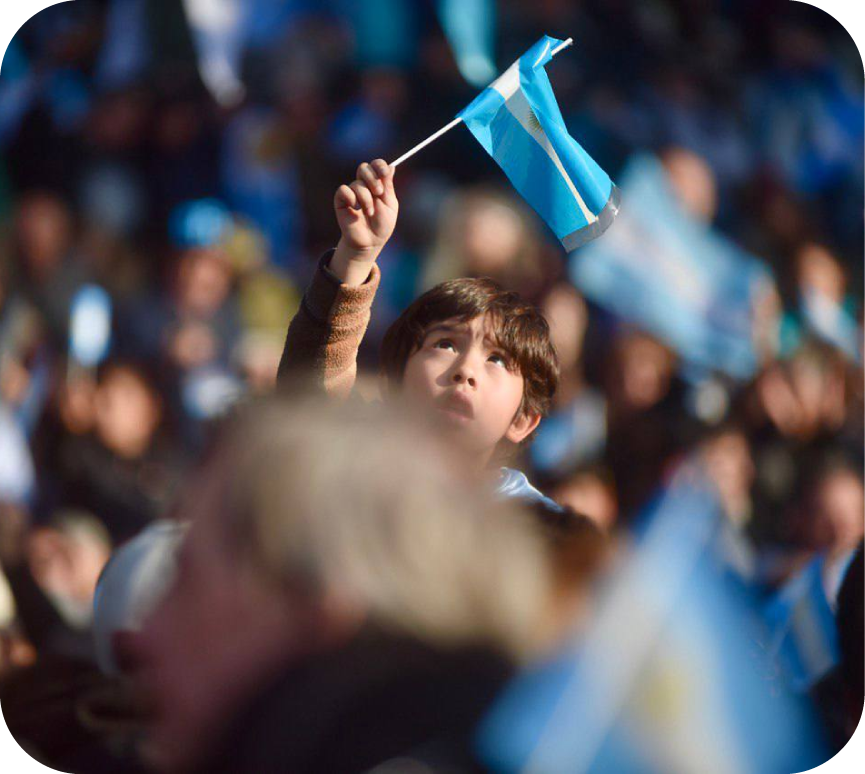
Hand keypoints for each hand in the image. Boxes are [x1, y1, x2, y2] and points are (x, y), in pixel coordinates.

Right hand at [331, 160, 397, 285]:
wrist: (371, 242)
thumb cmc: (382, 225)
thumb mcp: (390, 204)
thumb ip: (388, 186)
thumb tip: (392, 166)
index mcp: (377, 184)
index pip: (376, 165)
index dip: (379, 165)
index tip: (385, 172)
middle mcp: (363, 185)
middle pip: (364, 167)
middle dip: (373, 178)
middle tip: (378, 192)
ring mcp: (352, 192)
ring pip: (357, 184)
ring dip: (366, 198)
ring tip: (369, 212)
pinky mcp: (341, 201)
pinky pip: (344, 190)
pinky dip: (351, 198)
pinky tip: (355, 209)